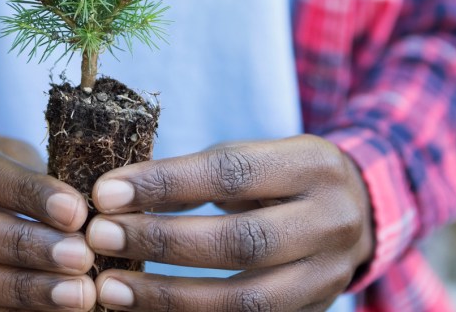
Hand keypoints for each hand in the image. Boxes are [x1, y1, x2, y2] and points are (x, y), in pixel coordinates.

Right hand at [0, 119, 96, 310]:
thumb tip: (84, 214)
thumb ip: (38, 177)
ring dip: (21, 288)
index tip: (75, 211)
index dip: (23, 192)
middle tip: (79, 256)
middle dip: (21, 245)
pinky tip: (52, 309)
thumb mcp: (11, 152)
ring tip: (75, 292)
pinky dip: (9, 311)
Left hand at [86, 136, 373, 311]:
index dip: (163, 184)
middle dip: (161, 241)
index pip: (230, 173)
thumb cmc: (279, 179)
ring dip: (169, 297)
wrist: (355, 214)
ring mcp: (329, 276)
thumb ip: (197, 176)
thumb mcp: (253, 157)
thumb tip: (116, 197)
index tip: (105, 192)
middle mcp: (332, 221)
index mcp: (313, 165)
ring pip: (245, 300)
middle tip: (101, 238)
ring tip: (111, 289)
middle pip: (239, 241)